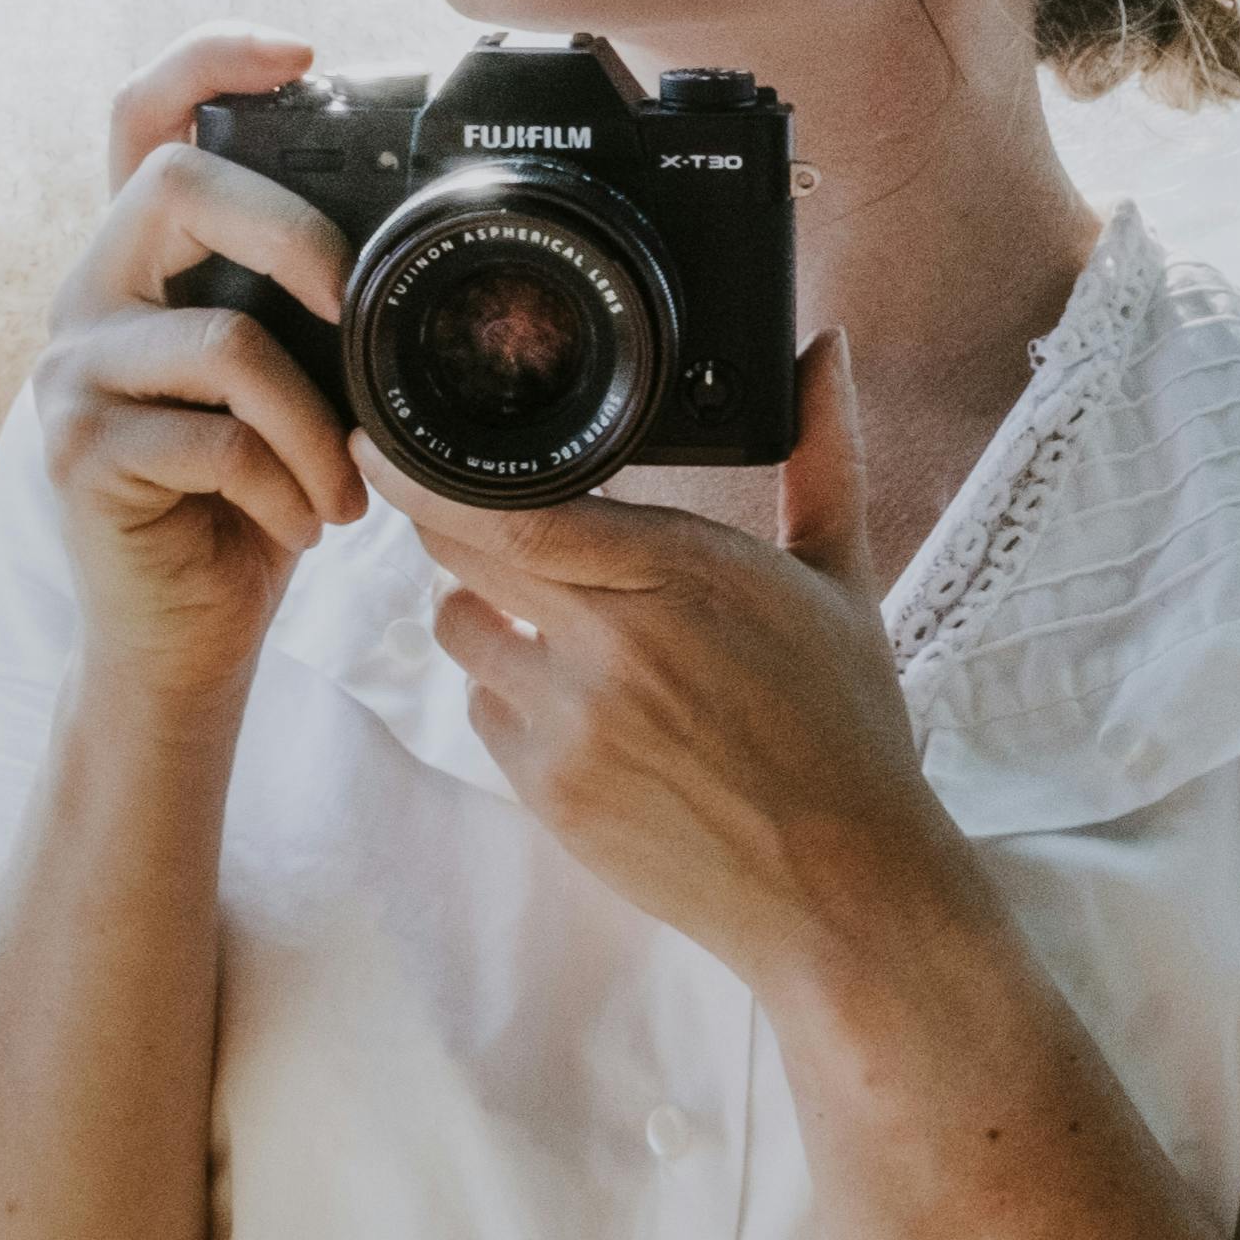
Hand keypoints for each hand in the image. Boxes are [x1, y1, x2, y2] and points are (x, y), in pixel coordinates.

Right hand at [34, 22, 370, 744]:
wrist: (183, 642)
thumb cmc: (248, 504)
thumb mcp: (290, 381)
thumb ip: (304, 303)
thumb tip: (408, 237)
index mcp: (142, 262)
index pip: (142, 115)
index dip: (209, 60)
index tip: (300, 51)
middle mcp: (88, 297)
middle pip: (173, 185)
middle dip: (294, 233)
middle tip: (354, 308)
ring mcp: (71, 373)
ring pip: (224, 341)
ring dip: (318, 427)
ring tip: (343, 492)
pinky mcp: (77, 452)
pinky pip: (217, 440)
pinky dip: (290, 487)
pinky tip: (302, 527)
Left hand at [349, 328, 953, 991]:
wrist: (844, 890)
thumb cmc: (847, 729)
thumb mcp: (843, 583)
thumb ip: (822, 455)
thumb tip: (824, 348)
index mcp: (684, 571)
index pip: (518, 509)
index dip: (436, 472)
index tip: (391, 437)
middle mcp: (617, 641)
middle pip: (464, 553)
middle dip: (442, 519)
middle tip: (440, 501)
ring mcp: (575, 723)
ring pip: (460, 630)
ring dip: (480, 611)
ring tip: (540, 619)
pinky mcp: (551, 794)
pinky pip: (483, 713)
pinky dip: (508, 695)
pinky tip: (571, 702)